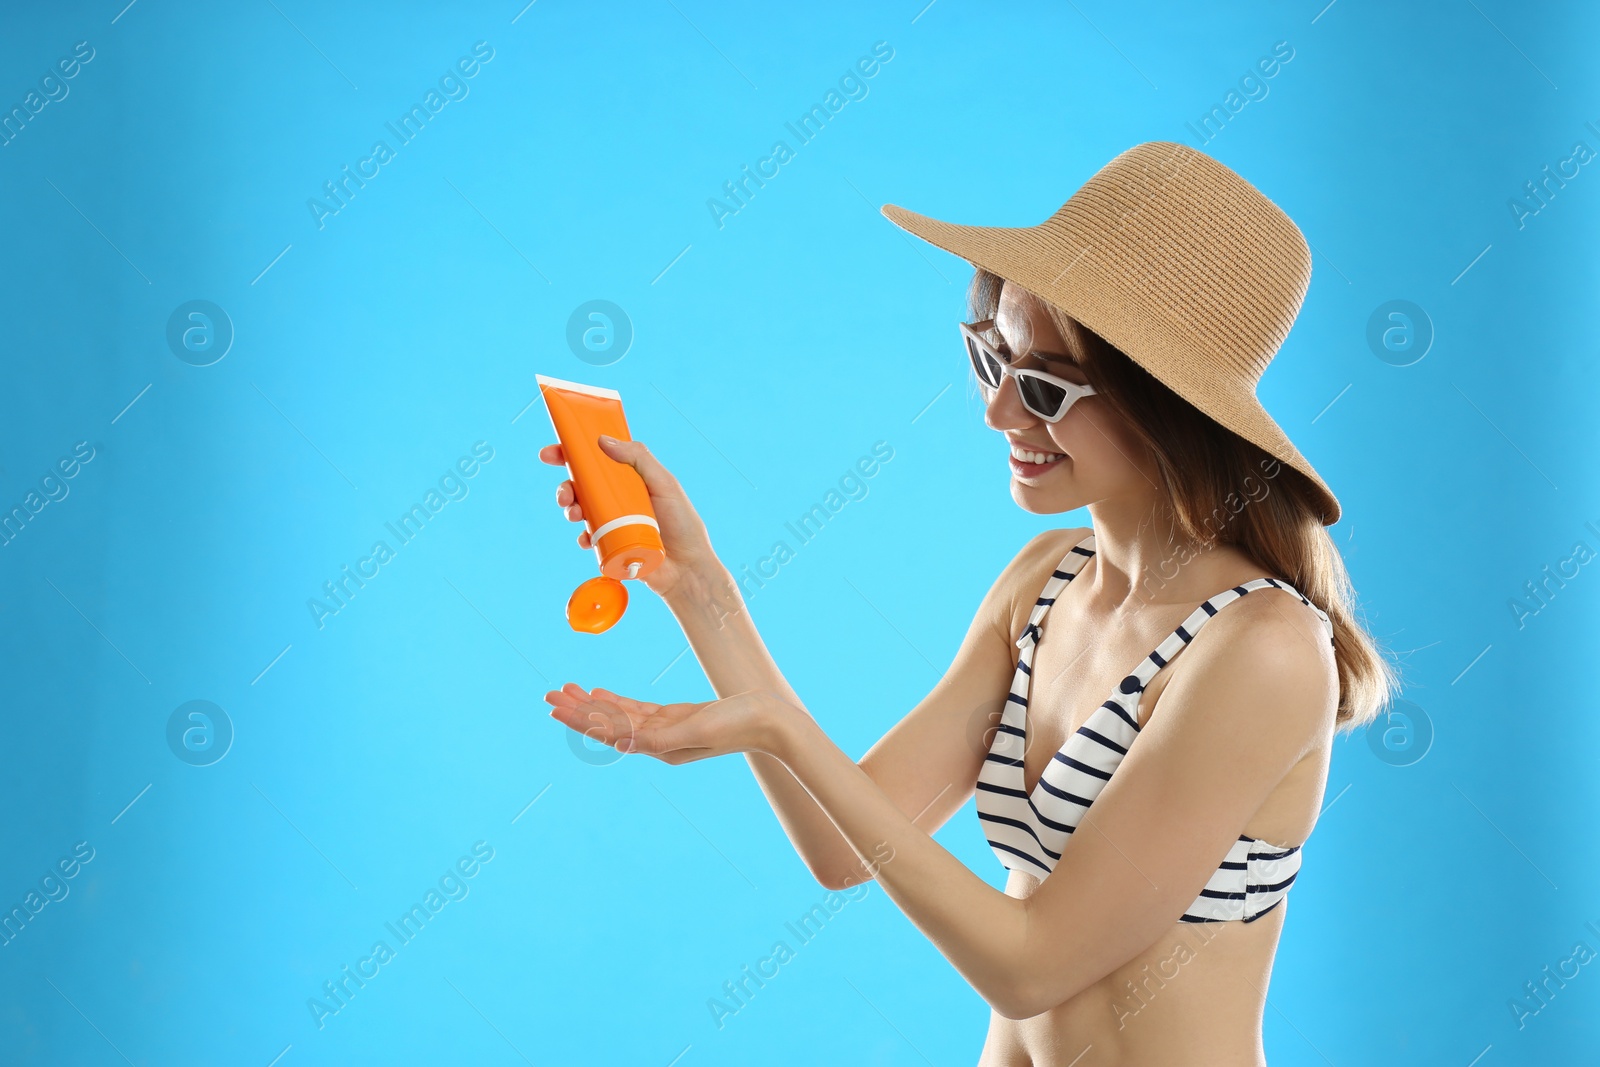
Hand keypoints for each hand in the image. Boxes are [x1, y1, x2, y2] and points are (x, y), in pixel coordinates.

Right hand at [539, 436, 716, 600]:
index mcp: (630, 479)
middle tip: (565, 494)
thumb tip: (603, 440)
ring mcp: (612, 522)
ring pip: (580, 510)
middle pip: (582, 486)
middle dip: (565, 487)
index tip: (551, 453)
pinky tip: (588, 540)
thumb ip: (639, 458)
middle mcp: (618, 498)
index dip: (571, 454)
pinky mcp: (609, 546)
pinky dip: (582, 537)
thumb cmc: (683, 524)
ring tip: (576, 515)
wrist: (687, 569)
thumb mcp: (664, 484)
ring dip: (570, 510)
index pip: (597, 460)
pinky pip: (587, 538)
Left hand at [544, 683, 786, 763]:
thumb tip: (628, 744)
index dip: (581, 720)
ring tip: (565, 689)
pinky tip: (597, 693)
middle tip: (548, 694)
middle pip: (608, 725)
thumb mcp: (700, 729)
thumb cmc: (741, 724)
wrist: (771, 721)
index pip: (611, 733)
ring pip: (619, 716)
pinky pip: (636, 711)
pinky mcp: (674, 717)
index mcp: (661, 749)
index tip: (555, 707)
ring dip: (591, 703)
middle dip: (577, 710)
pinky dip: (614, 701)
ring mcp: (666, 731)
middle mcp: (658, 744)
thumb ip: (665, 738)